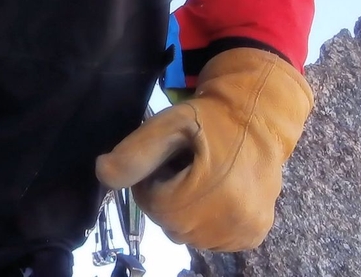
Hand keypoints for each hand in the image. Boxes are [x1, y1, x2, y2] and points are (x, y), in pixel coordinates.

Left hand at [96, 47, 312, 250]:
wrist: (257, 120)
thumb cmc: (208, 119)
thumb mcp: (168, 124)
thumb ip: (136, 152)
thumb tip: (103, 174)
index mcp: (215, 191)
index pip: (156, 208)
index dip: (148, 185)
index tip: (160, 163)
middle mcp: (235, 219)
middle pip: (172, 226)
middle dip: (164, 199)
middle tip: (177, 169)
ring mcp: (246, 231)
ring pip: (190, 237)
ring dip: (183, 213)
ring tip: (195, 180)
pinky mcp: (254, 236)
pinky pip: (211, 241)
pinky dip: (202, 222)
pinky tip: (210, 195)